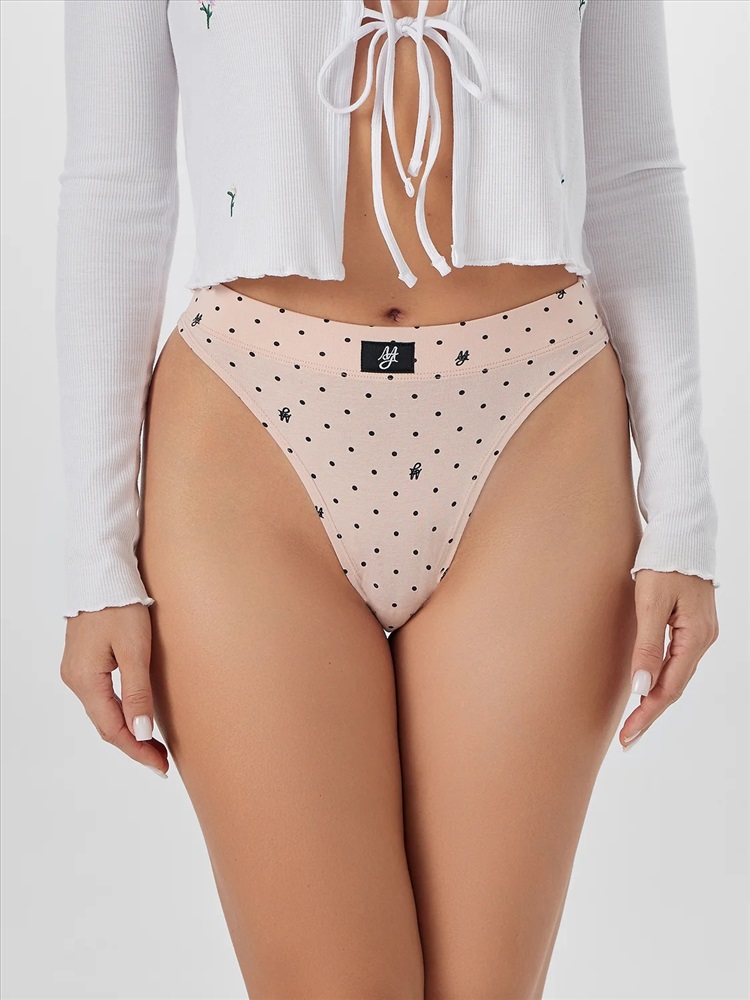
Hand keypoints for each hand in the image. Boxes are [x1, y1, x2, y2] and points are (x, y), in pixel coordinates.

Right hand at [59, 603, 168, 776]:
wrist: (102, 574)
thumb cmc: (120, 606)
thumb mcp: (135, 649)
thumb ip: (137, 692)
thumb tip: (141, 731)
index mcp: (86, 680)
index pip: (113, 730)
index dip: (138, 751)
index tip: (161, 767)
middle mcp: (75, 680)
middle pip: (106, 725)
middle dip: (135, 745)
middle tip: (162, 762)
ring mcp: (77, 671)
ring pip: (103, 713)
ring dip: (128, 731)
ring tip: (154, 746)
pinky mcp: (84, 662)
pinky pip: (101, 698)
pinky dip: (120, 713)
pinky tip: (136, 717)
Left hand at [620, 570, 718, 750]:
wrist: (679, 534)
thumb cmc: (663, 564)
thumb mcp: (650, 604)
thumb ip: (647, 647)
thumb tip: (641, 687)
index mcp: (696, 637)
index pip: (669, 688)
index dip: (647, 714)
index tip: (627, 736)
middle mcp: (703, 639)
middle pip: (674, 686)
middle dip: (649, 713)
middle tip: (626, 739)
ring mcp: (700, 633)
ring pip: (676, 674)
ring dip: (654, 698)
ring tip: (633, 721)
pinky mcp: (692, 625)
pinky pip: (677, 660)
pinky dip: (661, 677)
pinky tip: (647, 687)